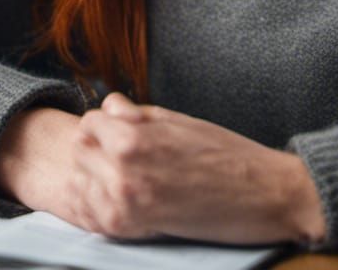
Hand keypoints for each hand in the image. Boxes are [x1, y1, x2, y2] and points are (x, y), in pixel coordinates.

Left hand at [71, 93, 326, 245]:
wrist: (258, 193)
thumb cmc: (223, 151)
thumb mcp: (177, 119)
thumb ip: (136, 114)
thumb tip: (108, 108)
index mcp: (135, 137)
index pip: (89, 122)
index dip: (104, 123)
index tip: (119, 128)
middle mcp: (123, 170)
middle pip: (79, 151)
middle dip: (95, 147)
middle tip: (120, 152)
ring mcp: (126, 204)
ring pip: (81, 183)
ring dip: (96, 177)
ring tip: (125, 176)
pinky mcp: (133, 230)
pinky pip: (94, 215)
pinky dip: (102, 205)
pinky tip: (126, 199)